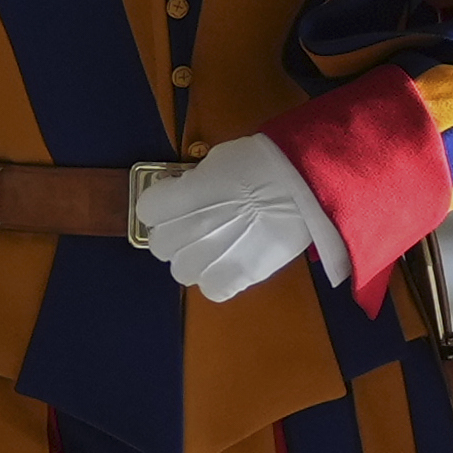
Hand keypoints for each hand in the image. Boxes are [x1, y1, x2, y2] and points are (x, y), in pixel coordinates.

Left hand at [133, 133, 352, 303]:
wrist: (305, 182)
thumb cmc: (262, 162)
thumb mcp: (217, 162)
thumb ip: (196, 184)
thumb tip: (191, 193)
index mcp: (180, 198)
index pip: (148, 211)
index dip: (161, 207)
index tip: (176, 203)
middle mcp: (188, 230)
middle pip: (161, 246)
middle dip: (175, 237)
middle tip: (196, 227)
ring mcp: (211, 257)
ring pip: (183, 272)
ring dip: (194, 262)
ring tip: (216, 250)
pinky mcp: (238, 276)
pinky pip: (213, 290)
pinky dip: (219, 282)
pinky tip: (232, 267)